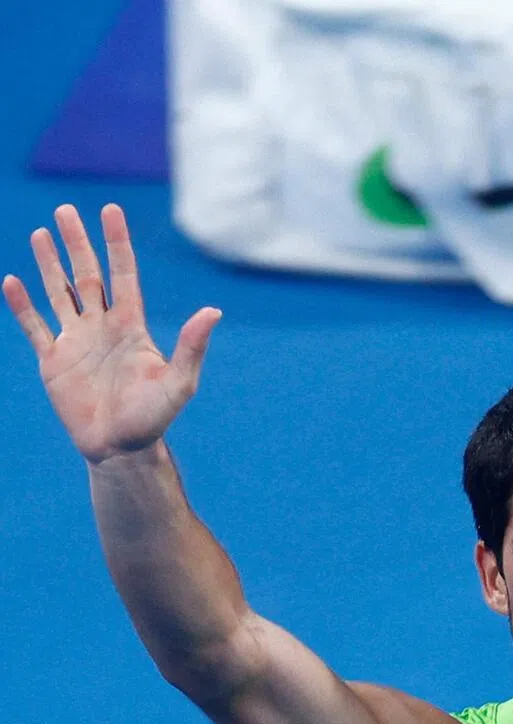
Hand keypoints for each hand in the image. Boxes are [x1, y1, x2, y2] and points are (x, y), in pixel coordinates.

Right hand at [2, 204, 221, 463]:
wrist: (121, 448)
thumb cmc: (154, 418)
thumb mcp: (179, 382)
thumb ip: (192, 346)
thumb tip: (214, 311)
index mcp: (131, 326)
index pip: (123, 274)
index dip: (116, 243)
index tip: (110, 210)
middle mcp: (102, 327)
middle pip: (86, 275)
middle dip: (76, 242)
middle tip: (64, 209)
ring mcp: (76, 342)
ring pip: (59, 293)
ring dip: (48, 263)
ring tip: (40, 233)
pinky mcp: (53, 361)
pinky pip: (34, 327)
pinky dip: (22, 305)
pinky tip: (11, 281)